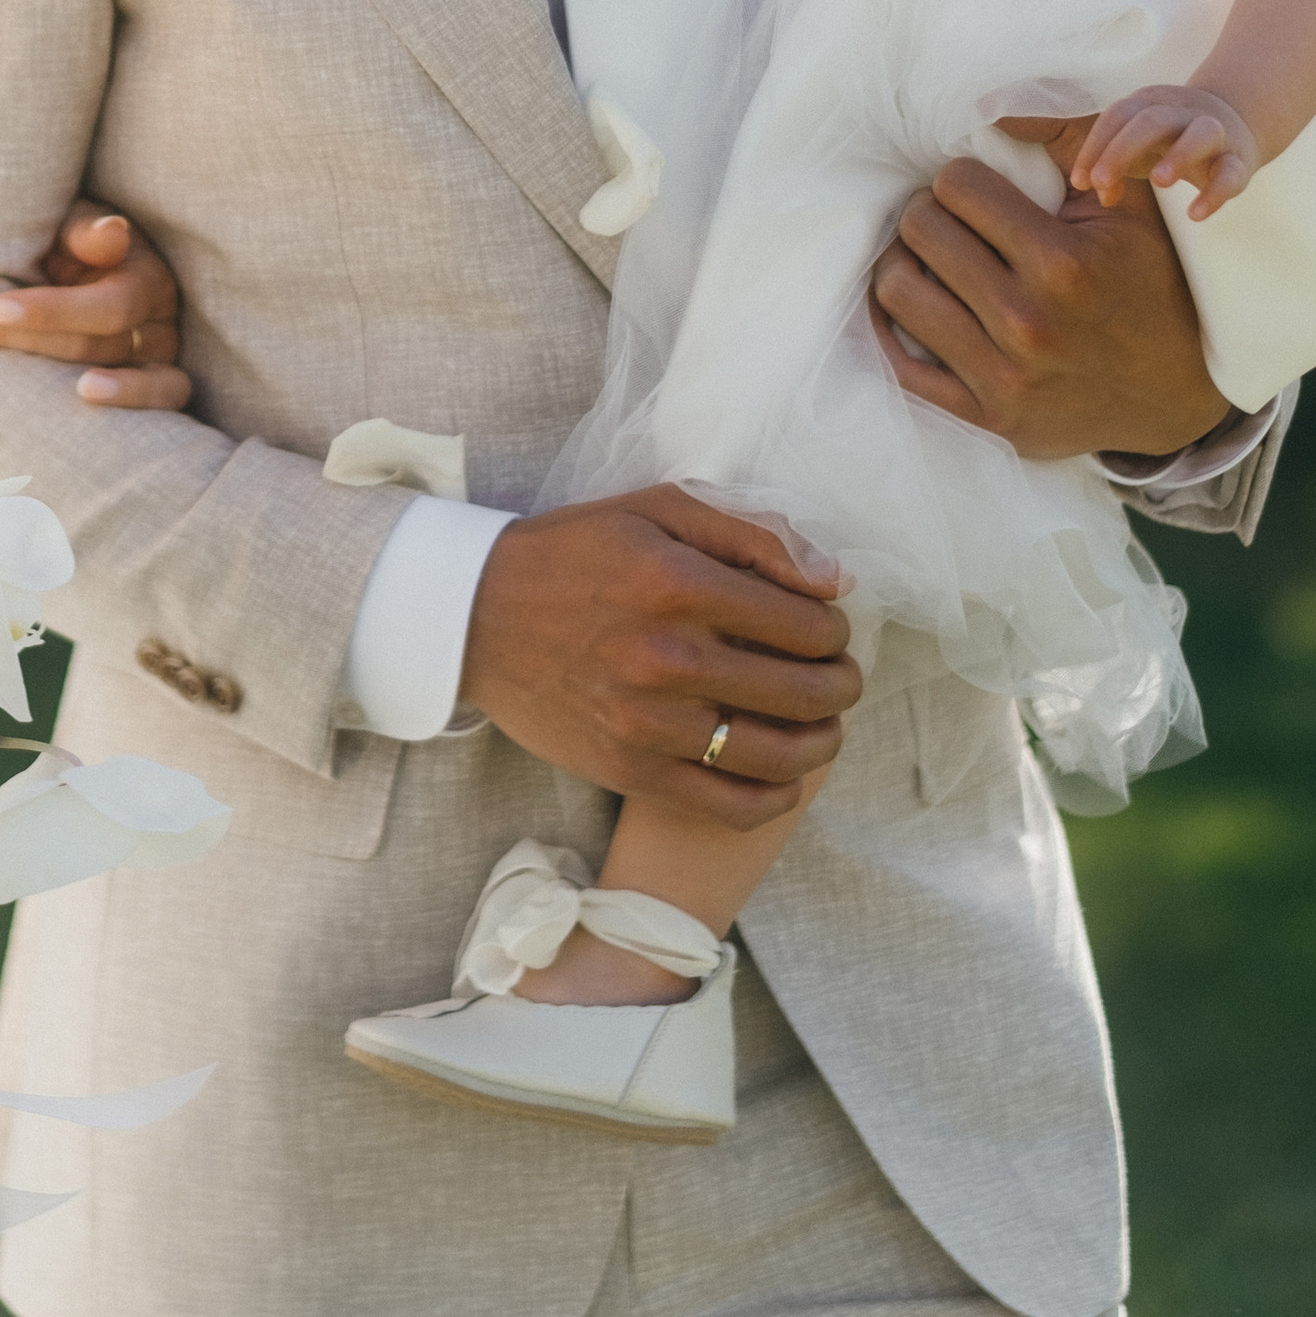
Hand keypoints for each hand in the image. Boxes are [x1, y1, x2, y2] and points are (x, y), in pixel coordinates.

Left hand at [0, 204, 191, 407]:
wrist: (76, 269)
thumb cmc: (71, 242)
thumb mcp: (75, 223)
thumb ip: (86, 232)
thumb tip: (111, 233)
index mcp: (145, 277)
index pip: (105, 305)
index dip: (48, 311)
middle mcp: (158, 323)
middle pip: (93, 345)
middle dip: (17, 338)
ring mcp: (159, 360)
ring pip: (110, 373)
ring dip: (47, 378)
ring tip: (4, 386)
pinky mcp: (159, 388)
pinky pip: (160, 399)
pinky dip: (128, 402)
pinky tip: (83, 398)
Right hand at [459, 486, 859, 823]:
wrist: (474, 618)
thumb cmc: (572, 555)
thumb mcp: (655, 511)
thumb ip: (750, 535)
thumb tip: (834, 582)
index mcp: (677, 584)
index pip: (805, 624)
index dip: (834, 629)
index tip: (826, 628)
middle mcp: (666, 658)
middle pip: (805, 692)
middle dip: (841, 683)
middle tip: (838, 675)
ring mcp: (648, 724)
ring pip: (780, 755)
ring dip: (823, 741)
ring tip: (822, 725)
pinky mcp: (631, 772)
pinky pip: (732, 805)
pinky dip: (776, 795)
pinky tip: (782, 772)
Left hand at [870, 114, 1225, 461]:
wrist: (1177, 393)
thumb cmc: (1150, 283)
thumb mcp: (1130, 205)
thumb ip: (1070, 139)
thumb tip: (986, 106)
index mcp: (1063, 265)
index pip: (957, 185)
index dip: (962, 179)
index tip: (976, 191)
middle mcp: (1028, 323)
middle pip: (921, 230)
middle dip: (929, 213)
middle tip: (948, 220)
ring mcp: (1003, 378)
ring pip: (896, 290)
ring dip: (904, 262)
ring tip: (928, 258)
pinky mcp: (985, 419)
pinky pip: (899, 365)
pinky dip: (891, 327)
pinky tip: (912, 300)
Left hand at [1071, 82, 1258, 220]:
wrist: (1233, 121)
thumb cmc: (1168, 139)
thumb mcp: (1136, 148)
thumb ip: (1113, 170)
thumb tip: (1102, 195)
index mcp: (1149, 103)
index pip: (1117, 115)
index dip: (1096, 146)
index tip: (1080, 180)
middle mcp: (1182, 111)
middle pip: (1152, 120)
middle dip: (1122, 149)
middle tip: (1100, 182)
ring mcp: (1215, 131)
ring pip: (1201, 133)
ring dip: (1179, 155)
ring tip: (1158, 182)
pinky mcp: (1239, 158)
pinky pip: (1231, 172)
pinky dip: (1215, 193)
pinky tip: (1195, 214)